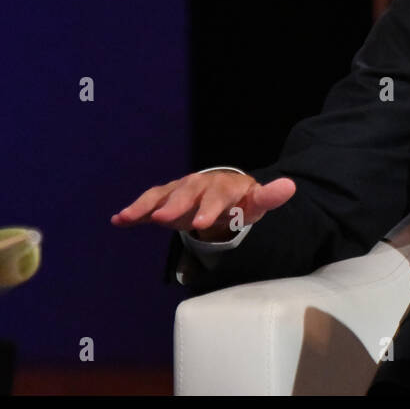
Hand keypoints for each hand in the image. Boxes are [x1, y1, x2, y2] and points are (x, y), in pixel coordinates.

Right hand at [111, 169, 295, 240]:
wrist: (224, 193)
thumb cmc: (241, 200)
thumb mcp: (257, 201)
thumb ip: (270, 197)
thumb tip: (290, 186)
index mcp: (223, 186)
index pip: (218, 196)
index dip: (209, 209)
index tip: (201, 224)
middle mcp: (199, 184)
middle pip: (186, 193)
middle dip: (176, 205)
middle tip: (164, 219)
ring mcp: (180, 189)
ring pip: (163, 195)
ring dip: (147, 205)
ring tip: (130, 216)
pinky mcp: (165, 197)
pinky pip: (149, 202)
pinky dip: (135, 210)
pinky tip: (119, 220)